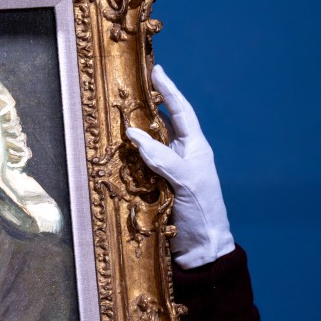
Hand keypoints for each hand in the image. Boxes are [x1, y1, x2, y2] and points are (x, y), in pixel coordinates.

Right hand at [126, 64, 233, 268]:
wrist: (202, 249)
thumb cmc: (202, 213)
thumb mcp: (186, 181)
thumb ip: (161, 157)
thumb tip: (134, 134)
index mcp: (196, 148)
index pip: (181, 112)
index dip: (169, 91)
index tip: (157, 71)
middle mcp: (182, 155)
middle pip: (164, 124)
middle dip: (149, 106)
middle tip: (132, 89)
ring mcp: (169, 171)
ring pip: (150, 144)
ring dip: (136, 131)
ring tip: (120, 115)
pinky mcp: (157, 187)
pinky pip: (140, 165)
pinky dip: (129, 156)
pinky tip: (118, 150)